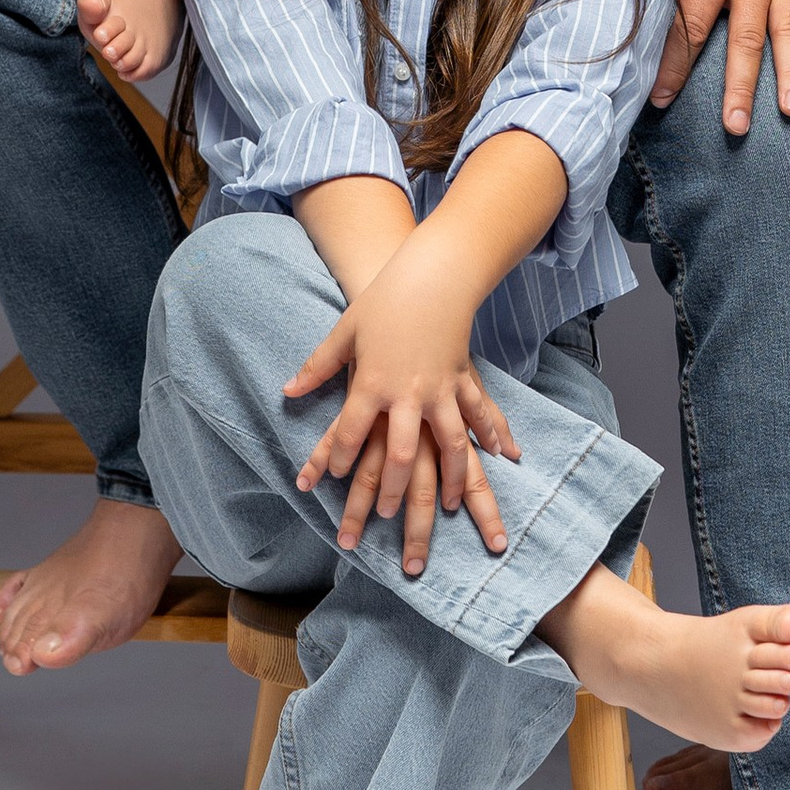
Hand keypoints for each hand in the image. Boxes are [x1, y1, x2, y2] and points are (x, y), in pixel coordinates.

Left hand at [283, 249, 517, 573]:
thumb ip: (318, 367)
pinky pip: (479, 414)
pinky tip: (502, 456)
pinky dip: (491, 434)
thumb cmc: (383, 303)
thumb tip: (287, 390)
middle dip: (393, 489)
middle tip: (383, 514)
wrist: (430, 275)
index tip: (330, 478)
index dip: (336, 457)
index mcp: (373, 382)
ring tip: (451, 506)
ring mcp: (440, 389)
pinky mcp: (463, 379)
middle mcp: (407, 393)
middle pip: (401, 454)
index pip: (349, 430)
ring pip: (448, 445)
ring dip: (451, 479)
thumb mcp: (344, 332)